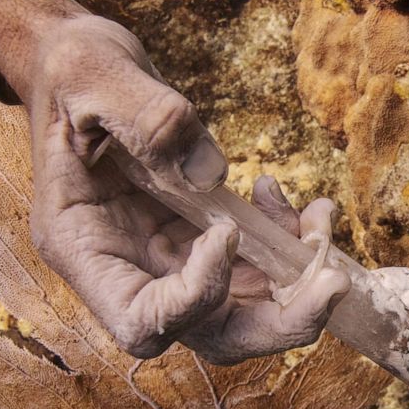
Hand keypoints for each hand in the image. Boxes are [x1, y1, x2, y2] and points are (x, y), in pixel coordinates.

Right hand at [0, 0, 348, 362]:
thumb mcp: (90, 73)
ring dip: (299, 278)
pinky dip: (288, 241)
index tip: (227, 233)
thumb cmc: (74, 73)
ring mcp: (173, 263)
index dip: (197, 297)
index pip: (144, 321)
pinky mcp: (205, 243)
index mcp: (84, 250)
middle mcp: (132, 273)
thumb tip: (211, 173)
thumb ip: (144, 115)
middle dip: (282, 320)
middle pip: (213, 336)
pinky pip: (258, 266)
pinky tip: (282, 195)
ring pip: (248, 311)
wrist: (85, 73)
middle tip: (333, 282)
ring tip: (318, 219)